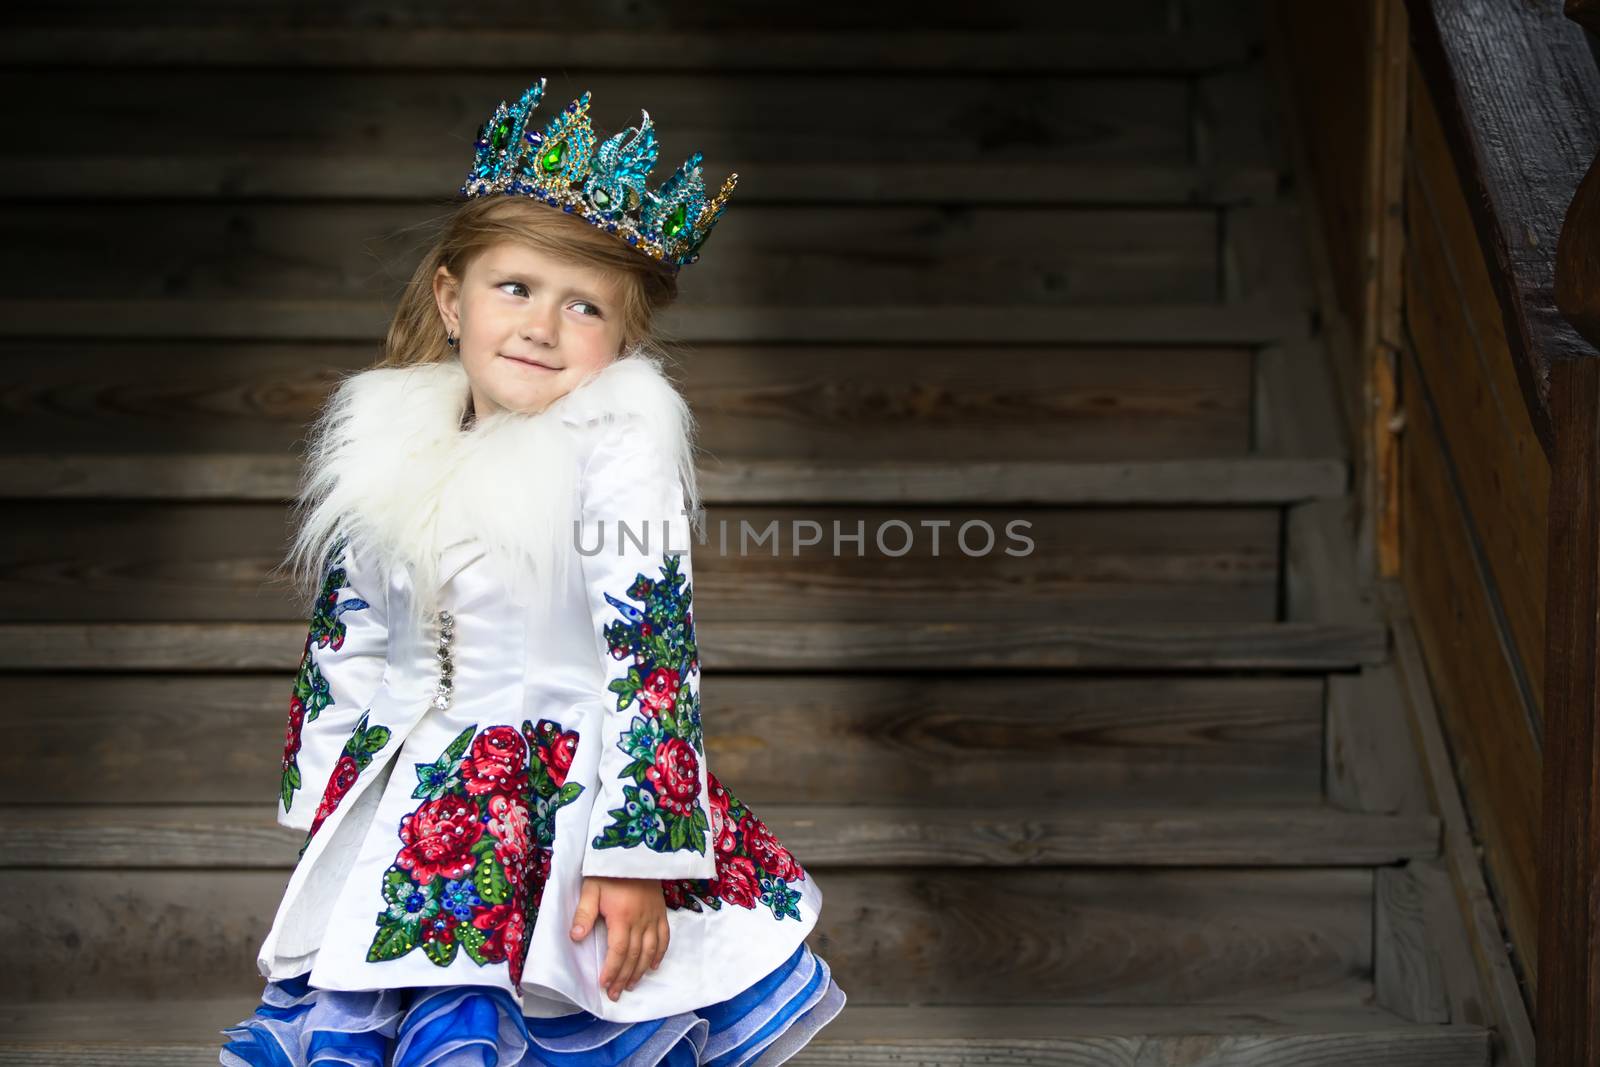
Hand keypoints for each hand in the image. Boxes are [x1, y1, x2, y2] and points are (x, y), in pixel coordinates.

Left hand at [569, 875, 669, 1000]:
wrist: (634, 850)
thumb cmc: (608, 870)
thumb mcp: (591, 888)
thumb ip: (584, 913)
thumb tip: (575, 938)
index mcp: (622, 916)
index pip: (618, 951)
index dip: (612, 970)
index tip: (604, 985)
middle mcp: (641, 920)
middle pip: (634, 956)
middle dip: (624, 978)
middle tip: (615, 994)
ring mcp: (653, 917)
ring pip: (650, 951)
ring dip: (641, 971)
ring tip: (631, 985)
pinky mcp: (661, 912)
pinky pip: (664, 937)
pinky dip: (660, 954)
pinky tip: (653, 966)